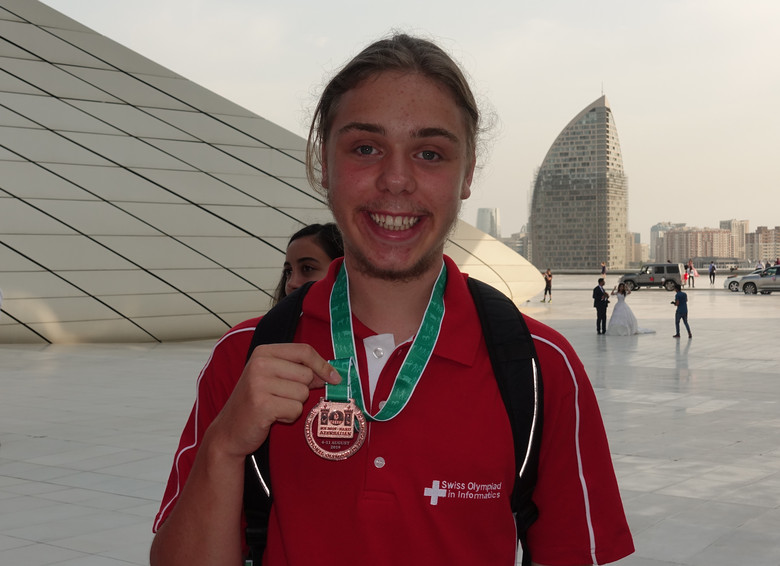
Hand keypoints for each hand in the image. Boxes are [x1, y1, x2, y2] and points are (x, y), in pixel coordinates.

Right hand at [206, 343, 340, 459]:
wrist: (229, 430)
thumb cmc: (256, 403)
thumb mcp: (274, 378)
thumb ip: (299, 371)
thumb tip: (332, 374)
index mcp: (263, 352)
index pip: (304, 351)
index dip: (323, 365)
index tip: (334, 377)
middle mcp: (259, 364)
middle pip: (307, 374)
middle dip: (302, 390)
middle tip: (282, 397)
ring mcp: (258, 383)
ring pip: (302, 393)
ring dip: (294, 405)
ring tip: (275, 406)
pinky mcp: (262, 404)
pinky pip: (295, 409)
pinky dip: (289, 416)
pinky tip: (273, 416)